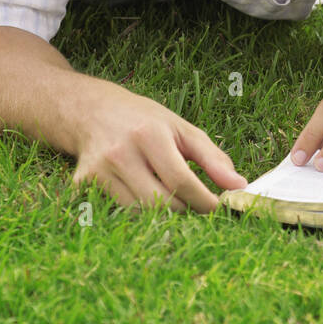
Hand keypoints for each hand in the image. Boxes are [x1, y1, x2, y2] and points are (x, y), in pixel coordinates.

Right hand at [72, 77, 246, 209]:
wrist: (92, 111)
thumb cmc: (144, 120)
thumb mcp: (182, 129)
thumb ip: (213, 158)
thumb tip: (239, 185)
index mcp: (149, 135)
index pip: (181, 181)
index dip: (204, 201)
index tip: (218, 208)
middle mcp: (121, 152)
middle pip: (161, 203)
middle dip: (184, 210)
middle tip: (194, 203)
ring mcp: (98, 170)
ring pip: (140, 212)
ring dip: (161, 212)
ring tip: (167, 193)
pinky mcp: (83, 184)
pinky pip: (118, 210)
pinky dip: (136, 209)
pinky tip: (139, 190)